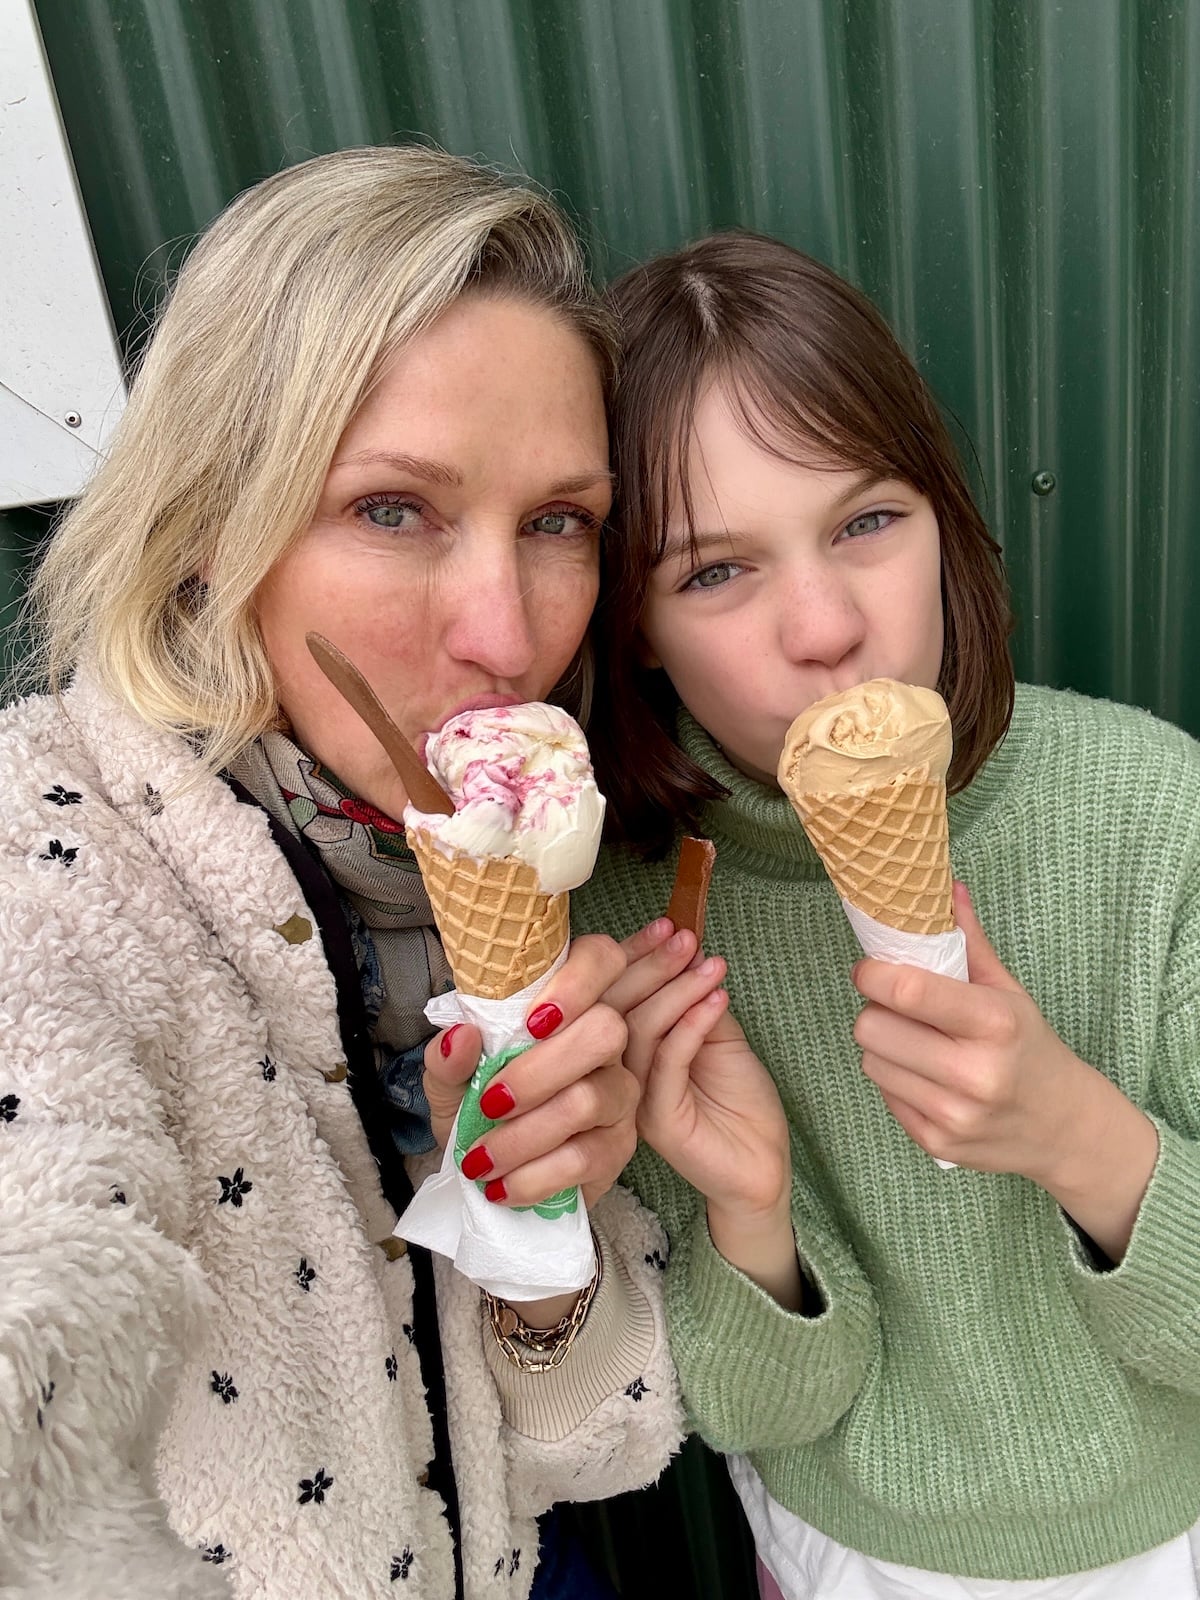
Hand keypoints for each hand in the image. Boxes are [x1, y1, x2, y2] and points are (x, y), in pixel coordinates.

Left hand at [423, 934, 637, 1210]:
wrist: (489, 1174)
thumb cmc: (476, 1111)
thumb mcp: (449, 1084)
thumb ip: (448, 1059)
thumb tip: (460, 1036)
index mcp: (566, 1006)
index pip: (601, 959)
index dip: (579, 980)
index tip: (532, 1022)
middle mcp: (605, 1042)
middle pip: (605, 1031)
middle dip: (541, 1070)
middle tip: (490, 1103)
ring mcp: (620, 1093)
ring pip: (590, 1099)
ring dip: (525, 1135)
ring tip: (480, 1160)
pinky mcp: (619, 1146)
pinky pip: (586, 1156)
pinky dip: (535, 1175)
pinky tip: (504, 1186)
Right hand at [605, 921, 791, 1223]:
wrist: (762, 1165)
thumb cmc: (738, 1101)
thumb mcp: (716, 1037)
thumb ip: (693, 1002)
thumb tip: (685, 954)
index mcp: (622, 1051)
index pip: (613, 996)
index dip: (634, 958)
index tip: (665, 924)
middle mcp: (616, 1074)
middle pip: (613, 1010)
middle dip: (651, 967)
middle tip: (683, 939)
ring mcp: (631, 1099)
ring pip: (638, 1033)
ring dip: (677, 991)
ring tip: (709, 966)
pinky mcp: (655, 1121)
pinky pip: (667, 1063)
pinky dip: (691, 1025)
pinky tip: (716, 1000)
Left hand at [852, 881, 1156, 1256]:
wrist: (1065, 1127)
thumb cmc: (1030, 1048)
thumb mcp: (1008, 991)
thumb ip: (969, 941)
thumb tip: (946, 887)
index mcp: (993, 1023)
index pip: (908, 991)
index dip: (873, 974)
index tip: (869, 969)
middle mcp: (973, 1072)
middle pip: (872, 1028)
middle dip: (876, 1012)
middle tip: (898, 1009)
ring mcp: (953, 1114)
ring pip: (870, 1062)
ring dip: (883, 1047)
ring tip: (916, 1042)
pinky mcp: (936, 1144)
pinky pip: (883, 1095)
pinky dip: (895, 1081)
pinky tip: (926, 1076)